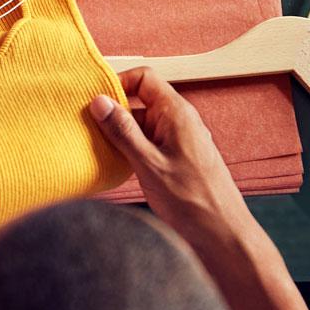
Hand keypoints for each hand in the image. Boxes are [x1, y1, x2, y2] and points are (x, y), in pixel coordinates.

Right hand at [88, 68, 256, 253]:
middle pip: (140, 101)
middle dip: (114, 112)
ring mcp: (179, 139)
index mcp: (176, 113)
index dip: (118, 83)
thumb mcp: (149, 164)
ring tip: (97, 148)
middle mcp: (179, 121)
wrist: (221, 232)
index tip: (95, 99)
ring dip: (121, 134)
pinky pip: (149, 143)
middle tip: (88, 127)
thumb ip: (123, 131)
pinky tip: (117, 165)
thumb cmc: (192, 199)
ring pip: (143, 125)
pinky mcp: (177, 158)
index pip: (144, 78)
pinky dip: (132, 149)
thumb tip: (100, 101)